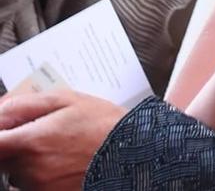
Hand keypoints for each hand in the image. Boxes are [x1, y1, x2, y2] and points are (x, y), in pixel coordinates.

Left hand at [0, 87, 126, 190]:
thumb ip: (25, 104)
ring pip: (17, 173)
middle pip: (2, 158)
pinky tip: (63, 162)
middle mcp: (30, 169)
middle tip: (40, 133)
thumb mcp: (67, 100)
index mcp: (31, 141)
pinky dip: (41, 173)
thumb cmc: (104, 125)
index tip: (6, 130)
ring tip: (59, 147)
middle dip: (15, 145)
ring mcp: (39, 186)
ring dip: (28, 160)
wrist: (134, 153)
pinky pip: (32, 184)